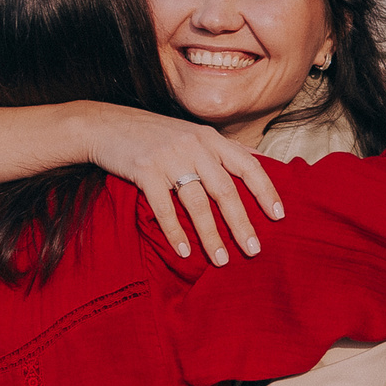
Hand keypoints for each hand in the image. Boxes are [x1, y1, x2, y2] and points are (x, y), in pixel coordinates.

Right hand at [76, 104, 283, 265]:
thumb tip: (260, 161)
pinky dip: (175, 232)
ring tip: (221, 260)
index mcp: (211, 139)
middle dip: (241, 223)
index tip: (279, 216)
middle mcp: (195, 146)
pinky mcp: (144, 170)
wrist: (107, 125)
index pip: (248, 165)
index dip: (266, 191)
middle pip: (225, 190)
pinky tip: (184, 252)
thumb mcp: (193, 134)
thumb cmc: (155, 135)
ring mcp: (169, 157)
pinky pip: (164, 208)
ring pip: (197, 202)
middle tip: (254, 250)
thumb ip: (223, 149)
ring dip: (210, 235)